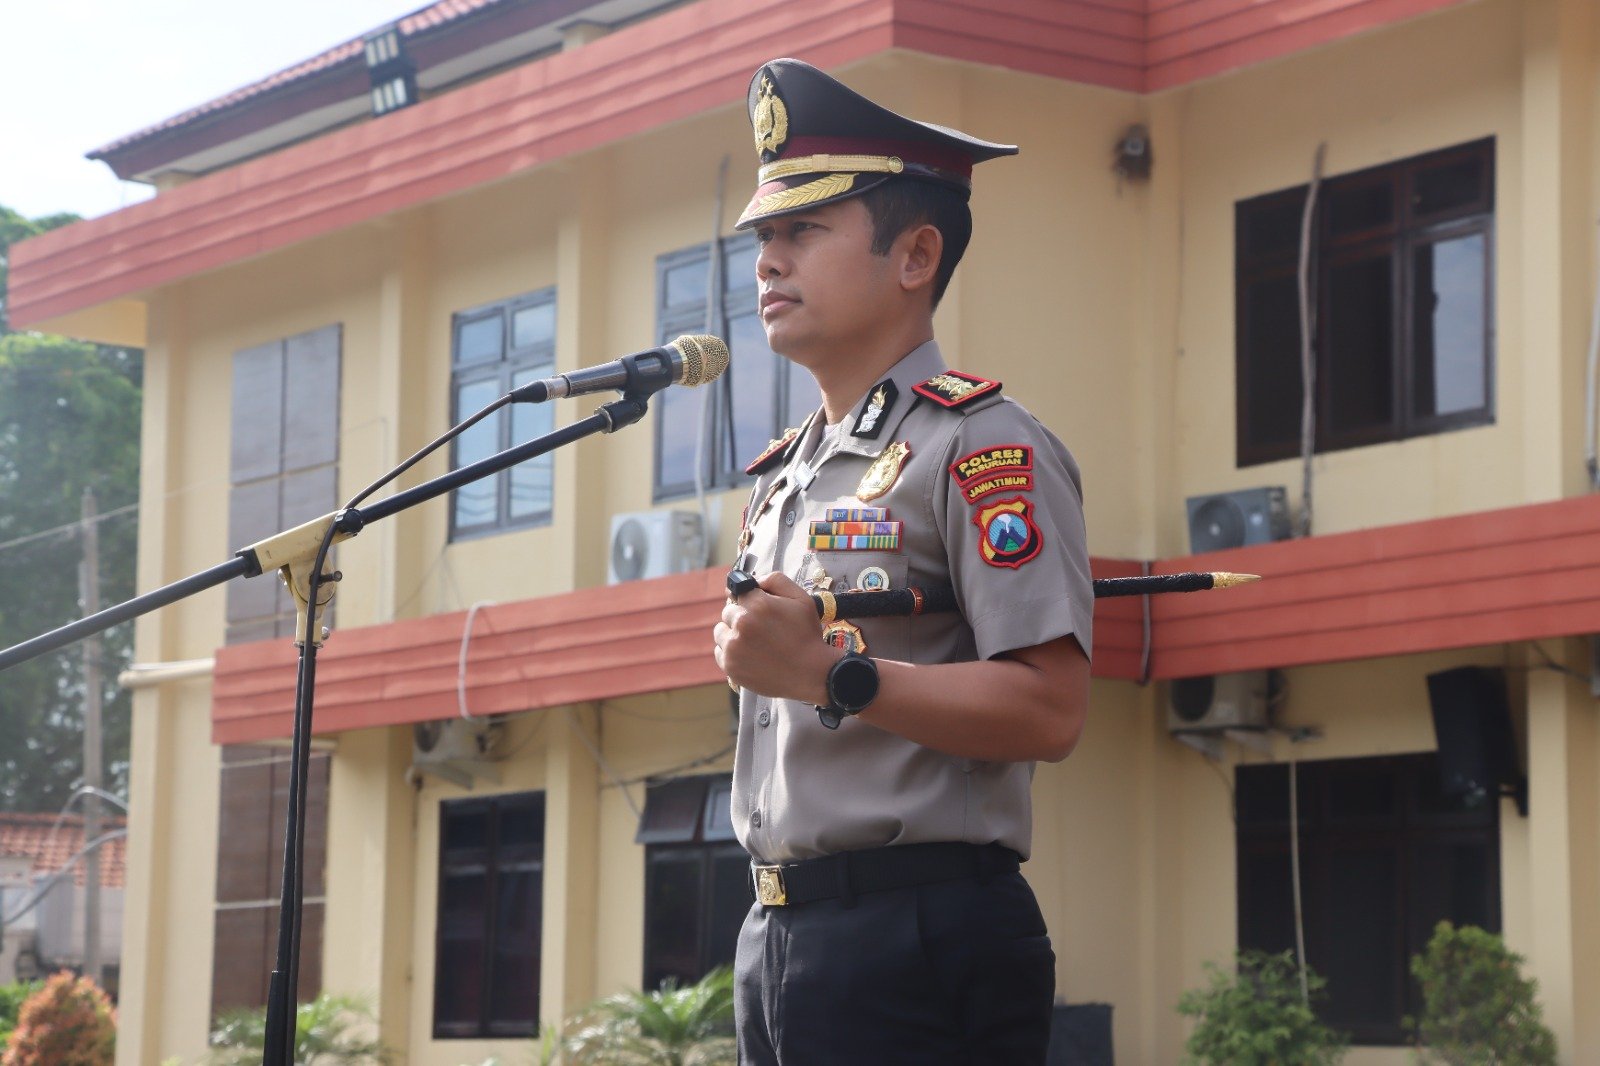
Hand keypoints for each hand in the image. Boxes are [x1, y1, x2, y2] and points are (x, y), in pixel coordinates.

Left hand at [714, 571, 838, 703]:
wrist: (811, 673)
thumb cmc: (807, 635)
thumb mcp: (801, 598)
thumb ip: (775, 580)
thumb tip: (753, 581)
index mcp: (758, 605)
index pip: (739, 592)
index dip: (749, 599)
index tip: (756, 606)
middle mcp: (742, 624)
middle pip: (728, 612)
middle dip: (741, 616)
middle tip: (760, 628)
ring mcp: (733, 647)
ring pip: (721, 631)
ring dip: (732, 633)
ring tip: (753, 642)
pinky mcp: (730, 667)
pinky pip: (720, 652)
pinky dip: (731, 652)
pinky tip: (749, 655)